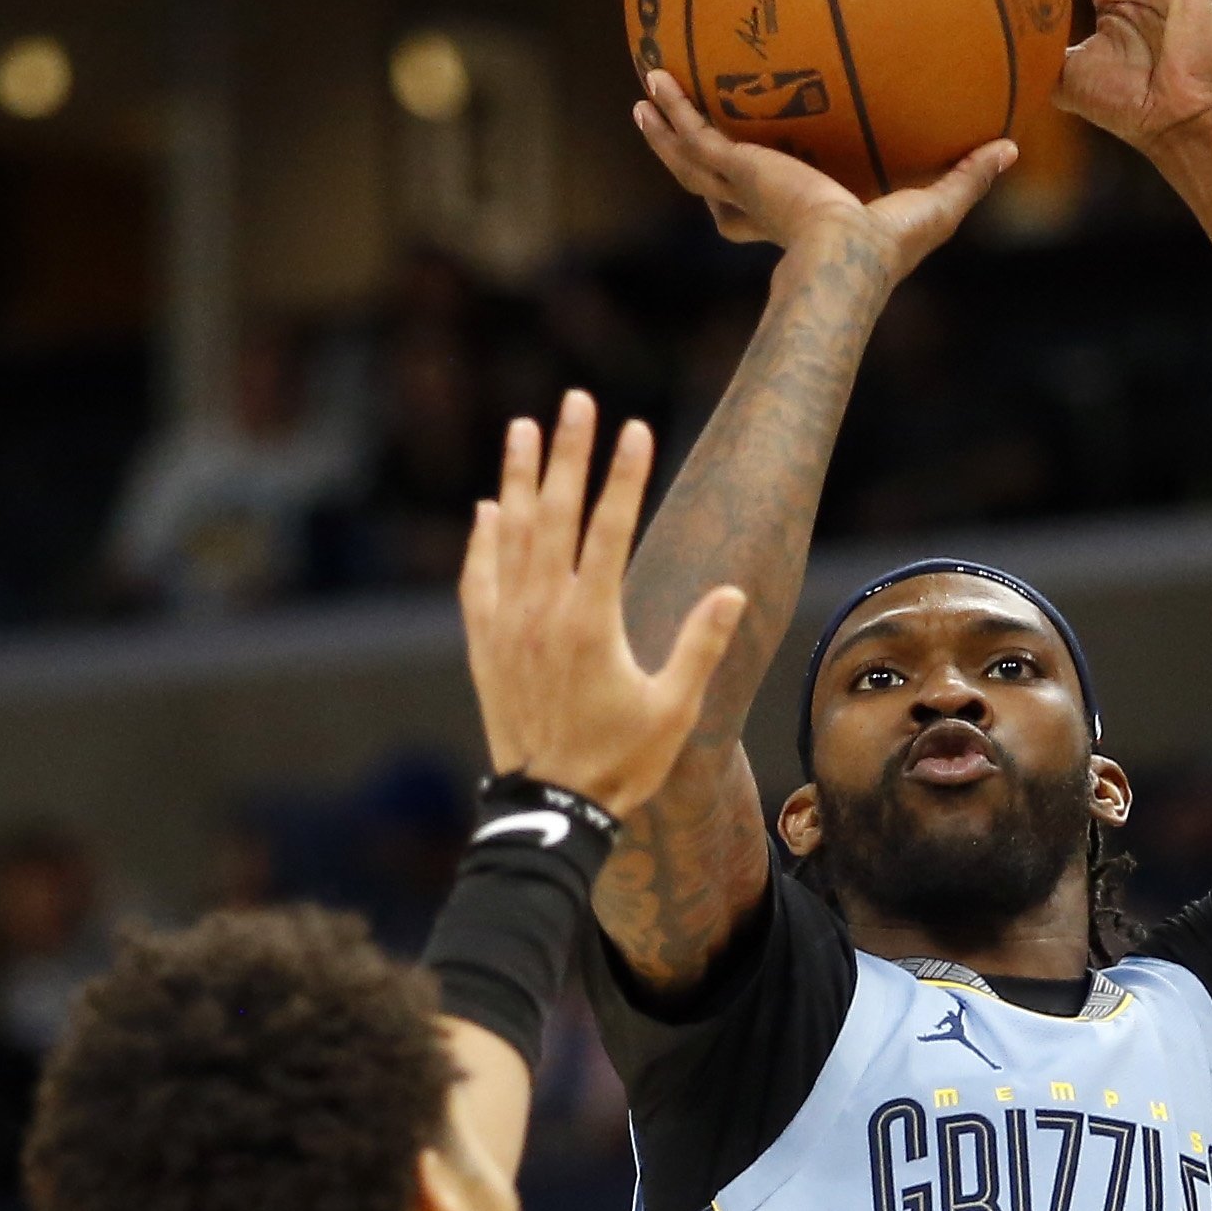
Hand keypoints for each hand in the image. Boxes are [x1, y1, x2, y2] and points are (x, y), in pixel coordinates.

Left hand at [460, 389, 745, 815]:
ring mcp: (507, 628)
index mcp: (592, 623)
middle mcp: (542, 614)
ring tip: (522, 427)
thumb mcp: (674, 709)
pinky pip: (478, 580)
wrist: (551, 810)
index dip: (624, 475)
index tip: (636, 427)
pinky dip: (482, 541)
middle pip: (553, 514)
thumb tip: (733, 593)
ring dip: (517, 478)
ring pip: (509, 535)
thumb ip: (699, 645)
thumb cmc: (621, 764)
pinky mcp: (485, 648)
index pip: (609, 528)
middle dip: (567, 452)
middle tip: (574, 400)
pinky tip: (487, 510)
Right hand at [634, 68, 1012, 286]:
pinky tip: (650, 84)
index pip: (760, 212)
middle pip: (710, 185)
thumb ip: (966, 175)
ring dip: (664, 134)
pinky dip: (671, 112)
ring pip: (687, 160)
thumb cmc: (886, 251)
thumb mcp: (935, 204)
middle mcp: (757, 209)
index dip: (749, 195)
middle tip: (673, 132)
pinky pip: (692, 135)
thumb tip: (1010, 148)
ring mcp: (739, 191)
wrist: (845, 260)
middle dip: (690, 159)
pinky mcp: (733, 170)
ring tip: (641, 103)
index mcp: (792, 221)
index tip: (745, 177)